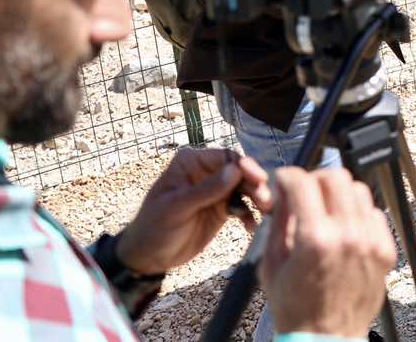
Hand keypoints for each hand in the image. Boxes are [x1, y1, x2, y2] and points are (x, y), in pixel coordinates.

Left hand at [114, 148, 272, 276]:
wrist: (148, 257)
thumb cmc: (154, 227)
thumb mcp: (177, 208)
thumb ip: (206, 190)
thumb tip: (235, 170)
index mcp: (192, 163)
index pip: (226, 157)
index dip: (245, 166)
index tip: (259, 179)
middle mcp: (207, 172)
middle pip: (240, 172)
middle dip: (255, 185)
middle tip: (267, 201)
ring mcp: (216, 191)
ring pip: (245, 189)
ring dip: (257, 200)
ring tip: (267, 212)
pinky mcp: (222, 209)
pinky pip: (243, 207)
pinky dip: (250, 216)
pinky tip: (252, 227)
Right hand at [261, 168, 395, 338]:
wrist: (325, 338)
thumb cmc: (297, 309)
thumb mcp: (272, 264)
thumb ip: (279, 222)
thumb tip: (285, 192)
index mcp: (315, 239)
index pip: (303, 182)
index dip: (288, 176)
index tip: (284, 180)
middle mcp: (348, 235)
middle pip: (336, 177)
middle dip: (315, 178)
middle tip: (306, 191)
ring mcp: (371, 241)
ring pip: (359, 189)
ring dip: (339, 193)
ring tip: (326, 209)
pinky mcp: (386, 250)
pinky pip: (375, 212)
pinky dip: (358, 213)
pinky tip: (345, 226)